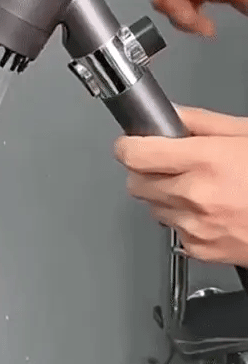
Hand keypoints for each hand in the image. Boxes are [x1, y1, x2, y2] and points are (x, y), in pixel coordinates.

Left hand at [114, 105, 247, 266]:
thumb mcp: (243, 134)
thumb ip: (198, 122)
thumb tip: (167, 114)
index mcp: (206, 161)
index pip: (136, 154)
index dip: (127, 146)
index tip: (129, 143)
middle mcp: (196, 196)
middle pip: (135, 182)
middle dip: (143, 170)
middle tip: (163, 163)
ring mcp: (197, 227)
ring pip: (151, 207)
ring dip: (161, 195)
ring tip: (194, 187)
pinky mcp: (201, 249)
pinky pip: (171, 230)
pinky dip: (179, 219)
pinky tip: (205, 209)